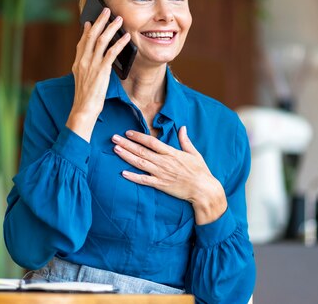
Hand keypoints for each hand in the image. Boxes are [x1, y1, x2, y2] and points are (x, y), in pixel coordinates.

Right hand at [66, 8, 130, 141]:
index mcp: (78, 64)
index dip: (87, 31)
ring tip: (119, 19)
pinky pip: (111, 53)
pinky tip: (126, 38)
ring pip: (101, 40)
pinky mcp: (101, 71)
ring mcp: (91, 65)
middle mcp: (83, 61)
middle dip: (99, 22)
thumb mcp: (84, 81)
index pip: (82, 43)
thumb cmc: (86, 99)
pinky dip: (119, 43)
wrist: (83, 110)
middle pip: (91, 36)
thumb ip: (88, 69)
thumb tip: (98, 62)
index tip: (90, 21)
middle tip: (106, 11)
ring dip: (111, 28)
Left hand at [112, 126, 226, 224]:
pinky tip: (123, 173)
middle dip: (127, 144)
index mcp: (172, 153)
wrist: (203, 190)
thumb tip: (182, 128)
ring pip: (140, 163)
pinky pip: (144, 180)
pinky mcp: (160, 185)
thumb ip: (185, 141)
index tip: (128, 132)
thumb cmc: (200, 171)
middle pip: (142, 151)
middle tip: (114, 137)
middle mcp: (164, 162)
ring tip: (115, 149)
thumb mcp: (194, 153)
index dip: (139, 136)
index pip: (152, 142)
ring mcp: (161, 174)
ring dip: (127, 156)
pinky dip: (133, 177)